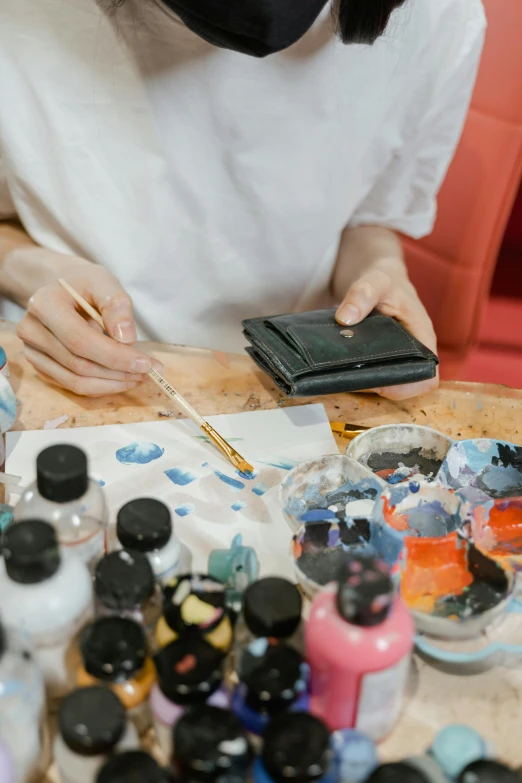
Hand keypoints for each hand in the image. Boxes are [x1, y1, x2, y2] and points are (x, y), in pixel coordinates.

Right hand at [17, 254, 162, 396]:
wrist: (62, 289)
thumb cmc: (84, 284)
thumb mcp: (104, 281)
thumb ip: (117, 305)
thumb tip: (126, 338)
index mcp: (44, 304)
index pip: (80, 340)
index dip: (114, 356)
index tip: (145, 363)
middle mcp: (32, 331)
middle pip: (79, 365)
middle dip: (119, 373)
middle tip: (149, 372)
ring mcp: (33, 352)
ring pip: (76, 382)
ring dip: (113, 384)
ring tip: (139, 376)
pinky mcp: (40, 367)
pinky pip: (73, 386)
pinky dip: (102, 386)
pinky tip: (122, 377)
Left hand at [335, 258, 438, 399]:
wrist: (376, 278)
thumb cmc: (385, 279)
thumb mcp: (376, 280)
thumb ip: (363, 294)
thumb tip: (345, 319)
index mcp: (422, 336)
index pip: (427, 376)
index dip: (407, 386)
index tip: (379, 382)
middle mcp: (412, 352)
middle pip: (403, 385)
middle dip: (378, 386)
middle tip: (350, 378)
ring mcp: (395, 357)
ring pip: (385, 383)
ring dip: (364, 383)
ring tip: (341, 376)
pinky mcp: (379, 358)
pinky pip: (371, 375)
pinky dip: (356, 375)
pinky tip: (338, 371)